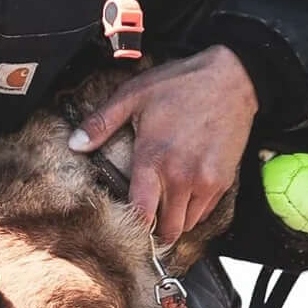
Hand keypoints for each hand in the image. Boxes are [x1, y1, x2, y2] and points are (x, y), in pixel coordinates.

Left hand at [71, 43, 259, 254]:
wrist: (232, 79)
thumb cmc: (180, 84)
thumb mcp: (133, 95)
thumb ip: (101, 123)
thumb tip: (75, 144)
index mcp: (153, 159)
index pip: (141, 214)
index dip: (133, 227)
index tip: (126, 226)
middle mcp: (180, 177)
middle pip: (166, 228)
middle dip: (155, 229)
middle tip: (146, 219)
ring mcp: (205, 182)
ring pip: (187, 224)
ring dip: (174, 220)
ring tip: (165, 205)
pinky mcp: (223, 181)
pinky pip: (205, 212)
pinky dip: (193, 210)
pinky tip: (184, 193)